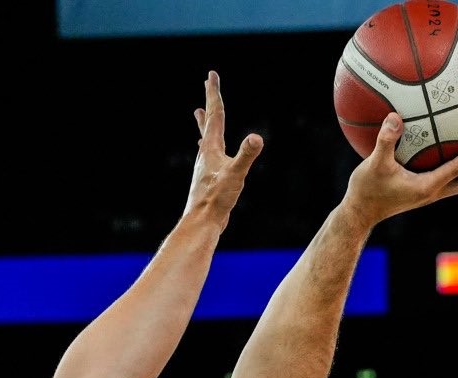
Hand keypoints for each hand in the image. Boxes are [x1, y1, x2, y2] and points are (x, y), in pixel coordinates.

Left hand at [184, 70, 263, 226]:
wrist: (202, 222)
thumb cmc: (217, 199)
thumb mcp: (236, 174)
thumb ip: (246, 155)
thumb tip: (257, 138)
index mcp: (212, 148)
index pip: (215, 115)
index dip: (214, 94)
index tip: (211, 75)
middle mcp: (206, 154)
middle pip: (208, 122)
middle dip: (210, 102)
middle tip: (207, 85)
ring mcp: (205, 166)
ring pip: (206, 138)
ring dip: (205, 124)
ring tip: (200, 114)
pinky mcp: (208, 178)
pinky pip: (209, 154)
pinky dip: (209, 145)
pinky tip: (207, 152)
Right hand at [341, 114, 457, 227]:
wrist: (358, 214)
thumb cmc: (366, 190)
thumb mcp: (374, 163)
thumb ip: (386, 140)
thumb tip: (395, 117)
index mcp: (426, 187)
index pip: (457, 170)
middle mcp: (431, 193)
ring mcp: (426, 196)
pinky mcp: (419, 194)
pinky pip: (445, 181)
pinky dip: (454, 169)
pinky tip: (446, 154)